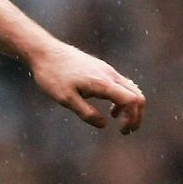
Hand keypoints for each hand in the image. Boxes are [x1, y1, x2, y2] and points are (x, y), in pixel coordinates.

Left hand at [28, 40, 145, 133]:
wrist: (45, 51)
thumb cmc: (52, 75)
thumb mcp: (65, 99)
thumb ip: (86, 113)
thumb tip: (104, 124)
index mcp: (103, 83)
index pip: (131, 100)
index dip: (132, 118)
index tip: (122, 131)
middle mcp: (110, 74)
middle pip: (137, 95)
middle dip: (136, 115)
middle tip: (126, 131)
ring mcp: (107, 70)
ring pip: (130, 89)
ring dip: (129, 106)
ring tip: (117, 119)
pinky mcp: (101, 68)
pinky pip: (121, 84)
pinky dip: (121, 98)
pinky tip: (110, 107)